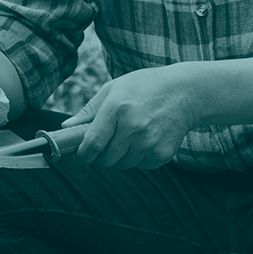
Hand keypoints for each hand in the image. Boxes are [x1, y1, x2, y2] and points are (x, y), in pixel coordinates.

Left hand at [61, 64, 200, 169]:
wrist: (185, 92)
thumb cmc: (144, 87)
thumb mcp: (113, 88)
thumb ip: (89, 110)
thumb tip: (67, 128)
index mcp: (116, 109)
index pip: (93, 143)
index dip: (83, 155)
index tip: (80, 156)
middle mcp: (132, 127)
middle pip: (105, 159)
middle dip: (100, 155)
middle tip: (105, 143)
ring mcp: (149, 142)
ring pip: (122, 164)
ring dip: (119, 156)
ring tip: (128, 136)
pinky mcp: (162, 153)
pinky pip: (140, 166)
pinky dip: (138, 158)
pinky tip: (143, 140)